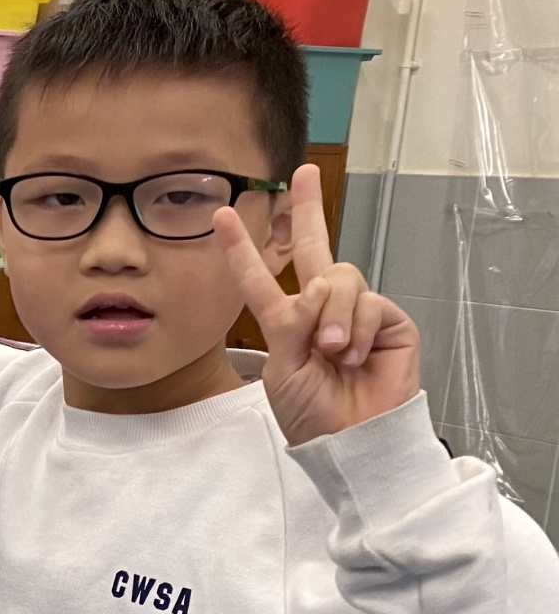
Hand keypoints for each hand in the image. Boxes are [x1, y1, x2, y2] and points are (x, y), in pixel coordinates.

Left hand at [217, 163, 420, 446]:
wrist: (351, 441)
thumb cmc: (314, 414)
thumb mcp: (282, 369)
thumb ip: (291, 324)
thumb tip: (318, 285)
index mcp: (288, 322)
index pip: (261, 278)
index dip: (243, 248)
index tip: (223, 215)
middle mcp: (323, 310)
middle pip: (318, 249)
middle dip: (311, 208)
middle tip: (305, 172)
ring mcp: (358, 312)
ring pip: (340, 278)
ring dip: (333, 314)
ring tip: (333, 352)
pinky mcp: (390, 321)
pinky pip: (370, 302)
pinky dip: (359, 329)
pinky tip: (357, 356)